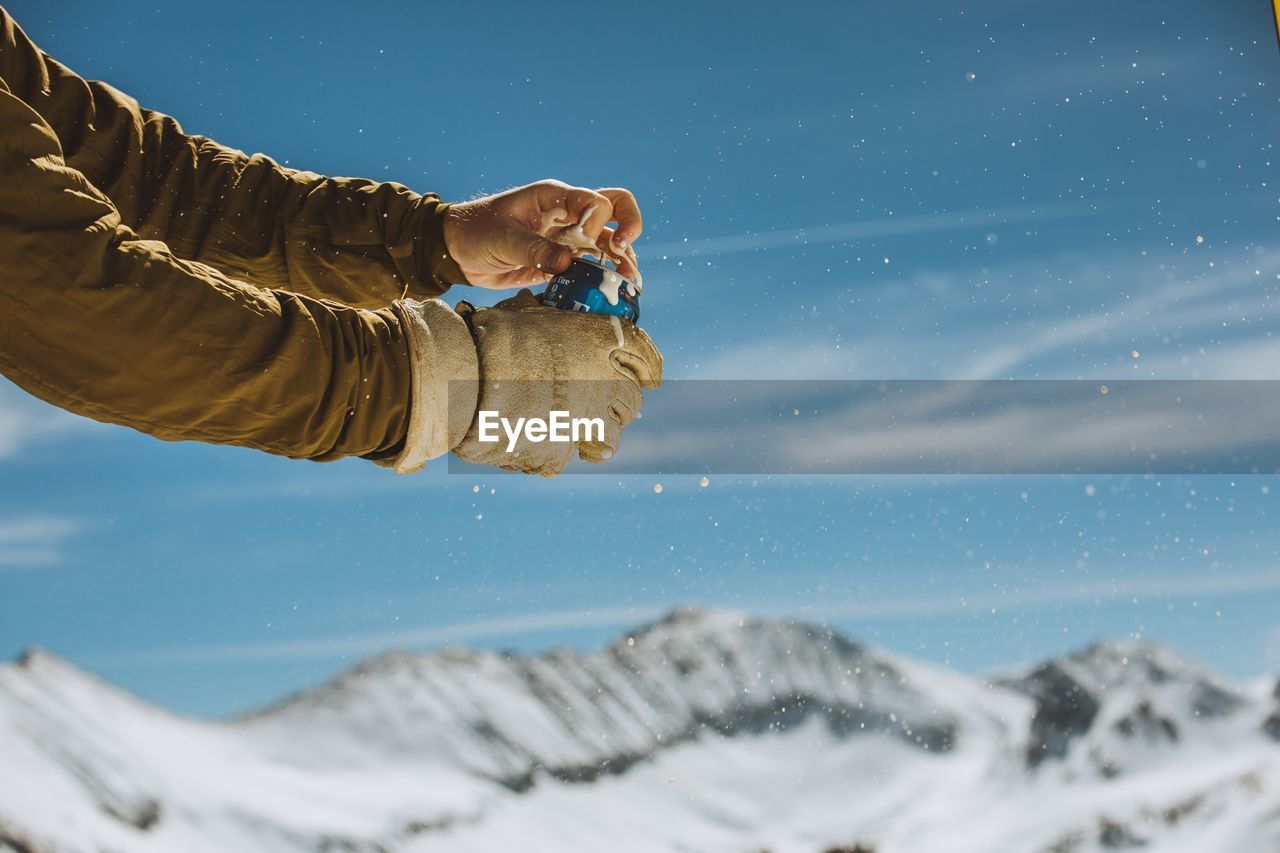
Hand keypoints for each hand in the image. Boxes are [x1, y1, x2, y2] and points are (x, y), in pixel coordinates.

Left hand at [442, 179, 642, 288]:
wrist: (456, 252)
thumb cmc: (476, 232)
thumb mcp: (504, 239)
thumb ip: (536, 250)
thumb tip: (568, 263)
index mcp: (554, 198)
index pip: (595, 201)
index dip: (597, 221)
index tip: (580, 240)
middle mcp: (567, 214)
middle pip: (614, 208)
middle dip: (629, 225)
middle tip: (624, 248)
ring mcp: (566, 237)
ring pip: (606, 240)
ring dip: (621, 257)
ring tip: (629, 279)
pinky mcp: (560, 260)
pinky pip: (590, 263)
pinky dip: (604, 274)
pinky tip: (613, 287)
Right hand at [452, 289, 661, 475]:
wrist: (461, 376)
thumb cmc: (486, 335)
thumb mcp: (527, 313)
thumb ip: (552, 323)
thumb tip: (541, 312)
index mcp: (598, 340)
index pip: (644, 355)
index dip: (649, 367)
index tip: (651, 377)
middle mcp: (602, 380)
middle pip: (631, 400)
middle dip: (620, 403)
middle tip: (603, 405)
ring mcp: (586, 419)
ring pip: (610, 437)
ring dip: (597, 435)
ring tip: (578, 432)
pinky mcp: (562, 451)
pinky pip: (570, 455)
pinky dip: (558, 450)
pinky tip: (540, 442)